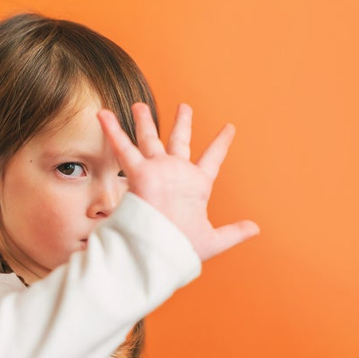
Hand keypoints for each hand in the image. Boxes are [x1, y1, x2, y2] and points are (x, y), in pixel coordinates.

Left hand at [97, 103, 259, 260]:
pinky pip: (123, 146)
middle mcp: (179, 171)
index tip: (229, 128)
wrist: (159, 252)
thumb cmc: (182, 248)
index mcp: (198, 185)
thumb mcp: (212, 241)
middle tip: (184, 107)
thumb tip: (256, 228)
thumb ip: (233, 232)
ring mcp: (159, 168)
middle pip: (180, 140)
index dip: (221, 143)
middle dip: (183, 123)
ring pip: (150, 137)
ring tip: (138, 105)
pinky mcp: (139, 172)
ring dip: (144, 120)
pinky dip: (112, 129)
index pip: (213, 159)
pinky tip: (102, 114)